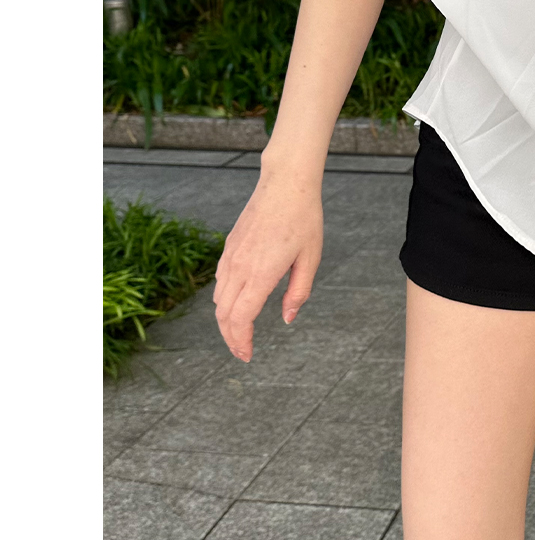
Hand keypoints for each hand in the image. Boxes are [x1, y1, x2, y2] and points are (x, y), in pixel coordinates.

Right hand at [212, 169, 323, 361]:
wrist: (286, 184)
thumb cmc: (304, 219)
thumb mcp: (310, 259)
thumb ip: (298, 291)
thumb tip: (288, 318)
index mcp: (261, 273)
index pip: (241, 318)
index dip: (241, 341)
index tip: (248, 355)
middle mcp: (240, 267)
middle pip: (223, 314)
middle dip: (230, 337)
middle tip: (243, 352)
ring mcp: (231, 256)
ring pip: (218, 299)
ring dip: (226, 320)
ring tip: (241, 332)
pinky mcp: (229, 247)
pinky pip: (220, 281)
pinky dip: (224, 299)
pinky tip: (237, 303)